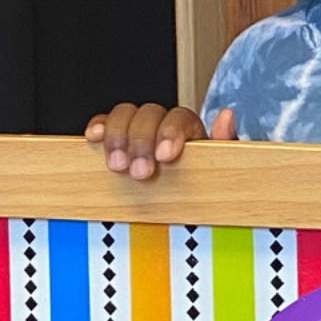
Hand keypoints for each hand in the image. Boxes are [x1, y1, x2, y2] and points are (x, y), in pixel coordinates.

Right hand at [85, 102, 235, 179]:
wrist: (187, 206)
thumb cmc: (206, 187)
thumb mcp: (222, 170)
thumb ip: (227, 144)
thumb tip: (227, 117)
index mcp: (190, 131)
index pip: (179, 117)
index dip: (170, 133)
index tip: (165, 156)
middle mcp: (162, 126)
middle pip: (149, 114)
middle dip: (141, 142)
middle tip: (140, 172)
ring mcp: (138, 132)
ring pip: (125, 115)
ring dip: (118, 137)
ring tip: (116, 166)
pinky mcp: (117, 142)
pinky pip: (104, 124)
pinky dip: (99, 127)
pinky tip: (93, 138)